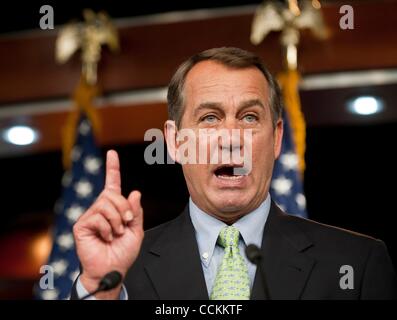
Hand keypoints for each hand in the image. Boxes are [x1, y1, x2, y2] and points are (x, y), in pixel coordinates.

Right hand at [73, 150, 143, 298]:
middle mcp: (100, 208)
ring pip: (105, 204)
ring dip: (116, 220)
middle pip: (112, 194)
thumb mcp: (136, 230)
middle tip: (126, 224)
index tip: (112, 153)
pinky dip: (106, 228)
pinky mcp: (81, 225)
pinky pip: (97, 217)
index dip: (112, 168)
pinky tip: (105, 238)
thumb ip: (135, 212)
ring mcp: (90, 216)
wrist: (112, 269)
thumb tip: (135, 192)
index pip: (112, 184)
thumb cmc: (123, 251)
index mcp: (113, 208)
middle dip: (124, 209)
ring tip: (115, 233)